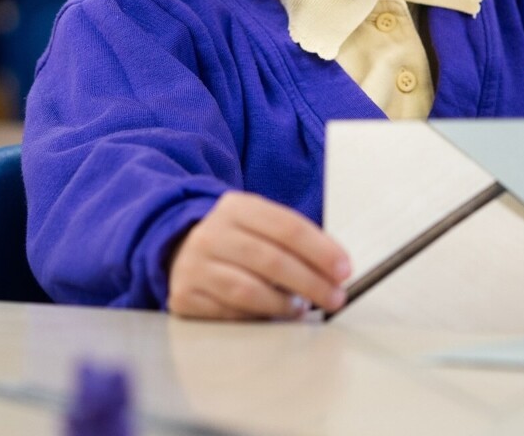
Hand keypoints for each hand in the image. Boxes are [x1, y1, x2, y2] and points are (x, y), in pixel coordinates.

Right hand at [166, 192, 350, 320]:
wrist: (179, 248)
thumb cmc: (236, 241)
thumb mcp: (261, 225)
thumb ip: (295, 242)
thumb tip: (336, 270)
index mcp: (237, 207)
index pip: (288, 227)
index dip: (321, 251)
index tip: (344, 270)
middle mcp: (212, 232)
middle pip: (272, 260)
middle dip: (311, 282)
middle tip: (334, 297)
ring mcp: (195, 265)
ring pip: (249, 290)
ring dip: (284, 304)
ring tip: (301, 308)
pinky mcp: (185, 295)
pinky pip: (230, 313)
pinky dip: (257, 316)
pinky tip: (271, 314)